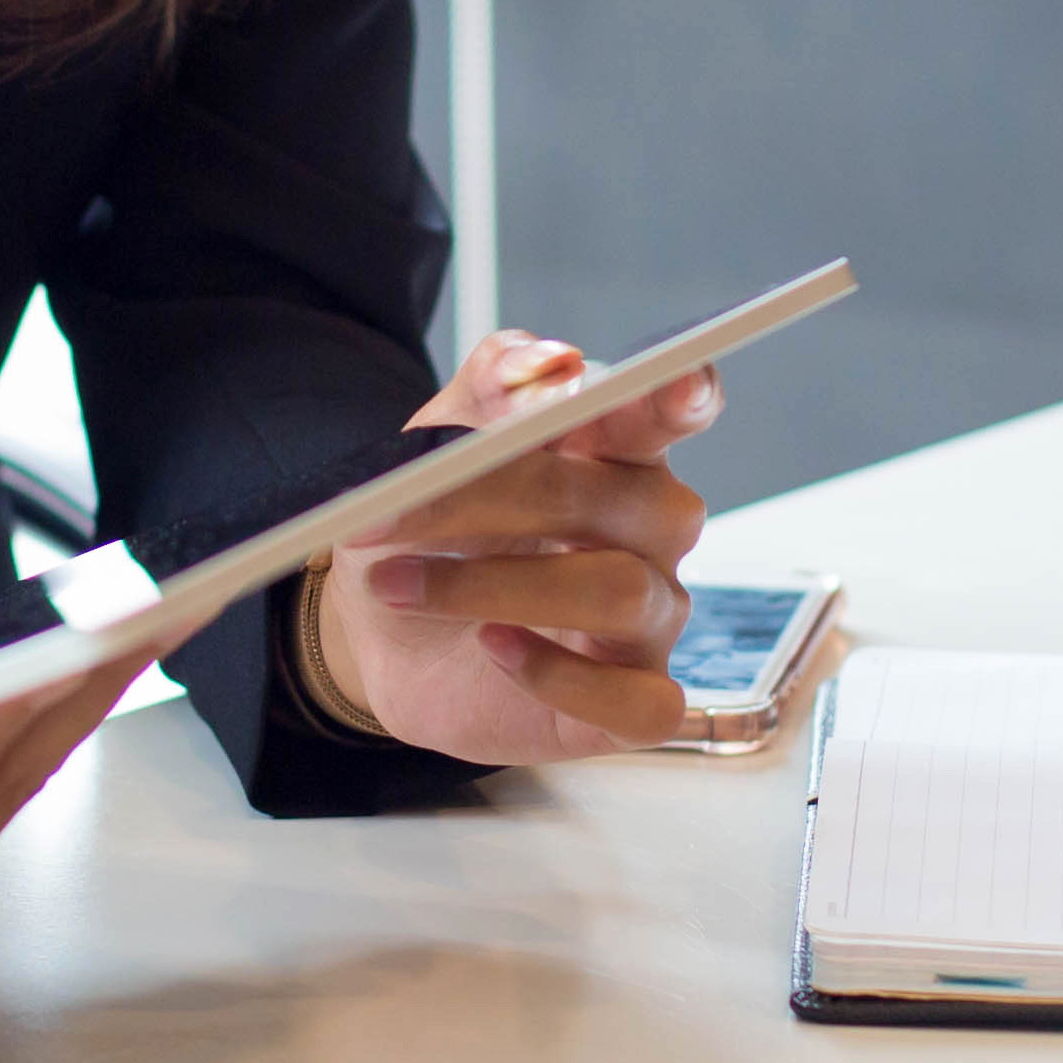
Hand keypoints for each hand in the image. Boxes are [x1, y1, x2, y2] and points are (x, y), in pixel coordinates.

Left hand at [299, 328, 720, 763]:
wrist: (378, 633)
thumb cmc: (428, 531)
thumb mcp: (431, 446)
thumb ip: (490, 387)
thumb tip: (556, 361)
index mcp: (616, 454)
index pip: (674, 410)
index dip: (684, 396)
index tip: (676, 378)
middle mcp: (649, 535)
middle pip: (633, 500)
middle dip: (507, 497)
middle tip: (394, 508)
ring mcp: (650, 622)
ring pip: (620, 592)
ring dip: (492, 585)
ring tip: (398, 584)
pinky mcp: (632, 702)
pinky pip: (640, 702)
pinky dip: (556, 674)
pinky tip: (491, 648)